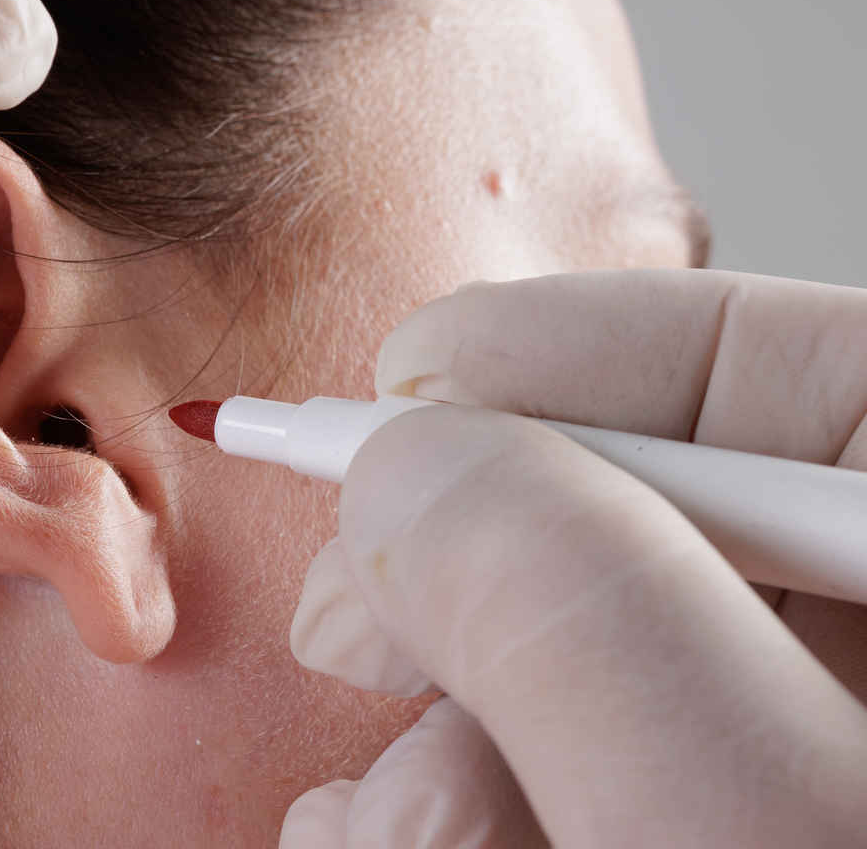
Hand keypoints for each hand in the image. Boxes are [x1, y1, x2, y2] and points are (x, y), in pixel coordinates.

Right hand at [283, 269, 866, 846]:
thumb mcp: (748, 814)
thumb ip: (582, 603)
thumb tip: (407, 469)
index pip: (756, 356)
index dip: (559, 344)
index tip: (401, 378)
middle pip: (640, 493)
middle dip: (466, 544)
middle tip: (346, 611)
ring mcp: (798, 725)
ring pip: (581, 627)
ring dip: (447, 709)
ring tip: (400, 820)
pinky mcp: (710, 798)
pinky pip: (570, 736)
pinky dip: (469, 779)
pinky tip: (409, 832)